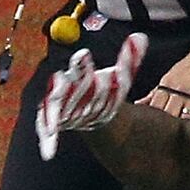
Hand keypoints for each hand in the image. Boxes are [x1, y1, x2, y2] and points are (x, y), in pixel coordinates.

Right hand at [33, 37, 141, 159]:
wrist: (90, 107)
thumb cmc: (103, 89)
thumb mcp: (119, 77)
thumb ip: (129, 59)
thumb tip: (141, 36)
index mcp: (80, 74)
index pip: (80, 67)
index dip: (81, 64)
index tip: (84, 56)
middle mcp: (64, 88)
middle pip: (61, 87)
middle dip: (61, 87)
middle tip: (59, 84)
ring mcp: (56, 106)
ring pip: (51, 109)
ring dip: (51, 116)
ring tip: (50, 127)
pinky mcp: (52, 122)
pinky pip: (48, 131)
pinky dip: (49, 141)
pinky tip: (49, 152)